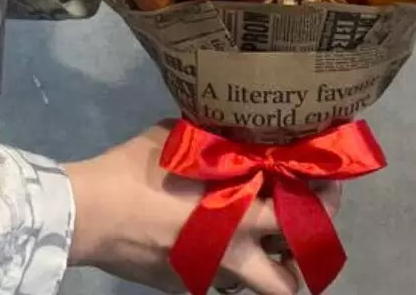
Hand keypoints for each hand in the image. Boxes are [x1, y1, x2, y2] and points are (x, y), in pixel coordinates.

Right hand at [64, 122, 340, 294]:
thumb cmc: (137, 170)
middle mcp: (233, 257)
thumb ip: (221, 143)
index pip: (306, 221)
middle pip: (290, 283)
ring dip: (260, 266)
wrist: (88, 213)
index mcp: (242, 218)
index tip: (327, 185)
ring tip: (251, 237)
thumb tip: (238, 135)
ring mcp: (205, 277)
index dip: (327, 204)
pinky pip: (213, 279)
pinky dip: (219, 262)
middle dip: (301, 264)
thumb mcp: (186, 141)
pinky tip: (202, 235)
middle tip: (294, 232)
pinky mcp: (180, 285)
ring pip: (251, 286)